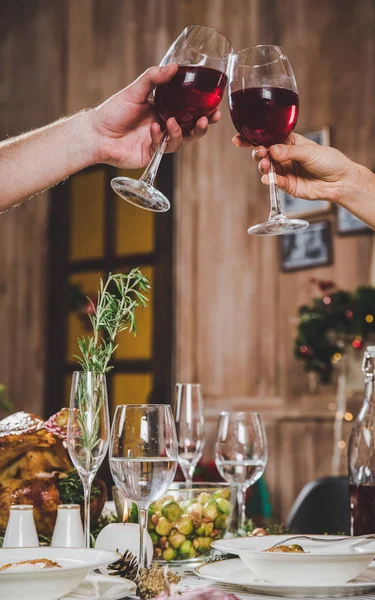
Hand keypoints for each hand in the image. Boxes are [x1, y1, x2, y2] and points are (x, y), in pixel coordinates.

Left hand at [90, 63, 220, 169]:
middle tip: (207, 120)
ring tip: (172, 123)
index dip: (204, 111)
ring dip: (180, 131)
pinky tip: (152, 129)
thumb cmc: (112, 111)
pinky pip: (163, 147)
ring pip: (180, 140)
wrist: (96, 134)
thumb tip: (174, 66)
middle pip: (191, 129)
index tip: (215, 108)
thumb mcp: (135, 91)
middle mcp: (164, 126)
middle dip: (202, 126)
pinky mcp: (152, 154)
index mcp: (163, 109)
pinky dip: (159, 137)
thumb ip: (154, 78)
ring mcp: (159, 141)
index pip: (189, 111)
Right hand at [232, 132, 355, 202]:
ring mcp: (285, 171)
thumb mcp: (309, 151)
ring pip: (267, 168)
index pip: (268, 138)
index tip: (239, 138)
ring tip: (266, 165)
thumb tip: (272, 150)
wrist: (340, 181)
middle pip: (264, 153)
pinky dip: (270, 180)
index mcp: (290, 142)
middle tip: (260, 152)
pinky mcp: (288, 185)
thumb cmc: (329, 161)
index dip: (253, 138)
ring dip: (263, 166)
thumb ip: (289, 151)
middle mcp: (285, 156)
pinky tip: (268, 178)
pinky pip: (275, 182)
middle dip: (257, 152)